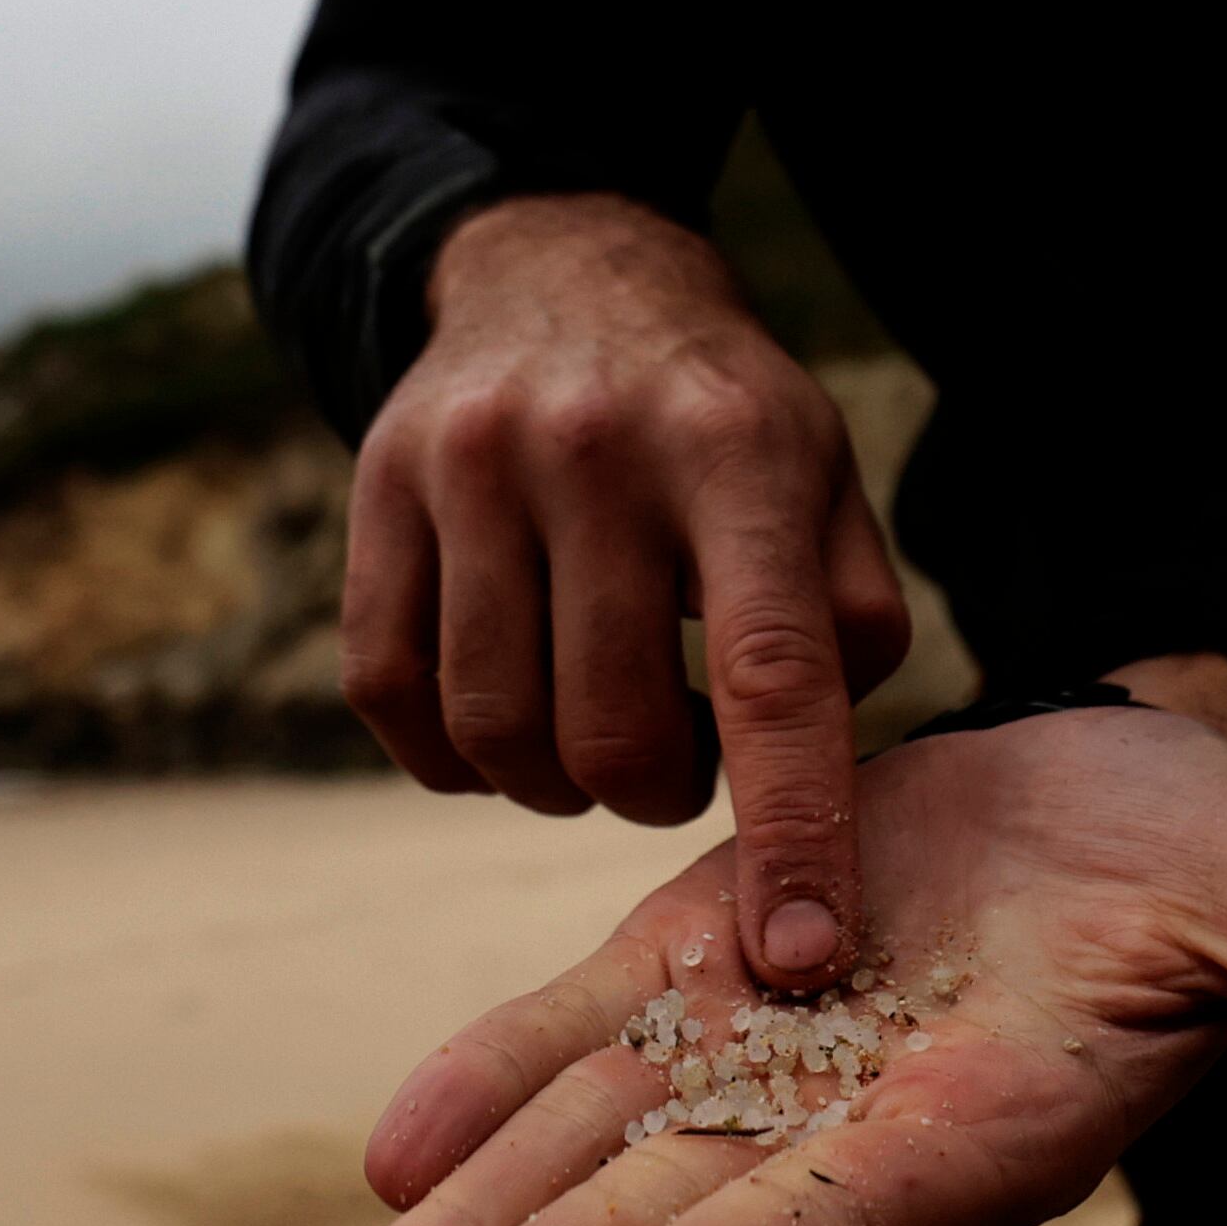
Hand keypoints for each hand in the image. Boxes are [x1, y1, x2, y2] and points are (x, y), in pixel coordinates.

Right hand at [340, 192, 908, 987]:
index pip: (773, 678)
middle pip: (612, 732)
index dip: (791, 830)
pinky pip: (392, 696)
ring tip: (597, 726)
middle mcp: (595, 451)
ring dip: (554, 780)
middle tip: (676, 758)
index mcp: (737, 455)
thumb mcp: (823, 478)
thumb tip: (825, 784)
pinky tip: (507, 711)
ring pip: (494, 730)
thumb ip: (852, 620)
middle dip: (654, 794)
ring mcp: (468, 466)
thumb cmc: (718, 417)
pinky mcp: (373, 491)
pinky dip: (452, 752)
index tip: (800, 953)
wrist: (561, 272)